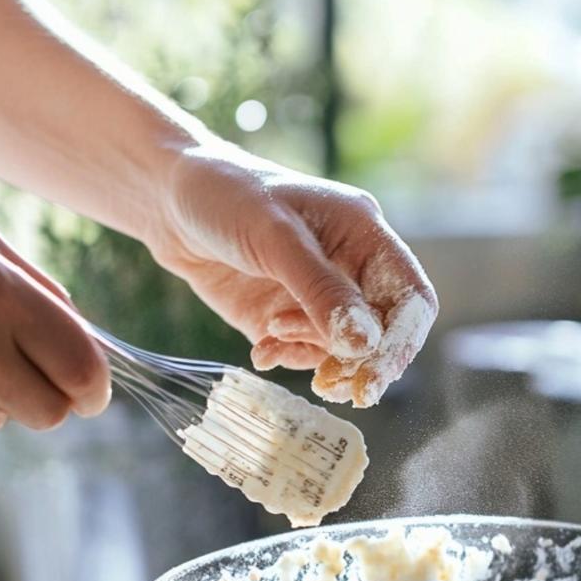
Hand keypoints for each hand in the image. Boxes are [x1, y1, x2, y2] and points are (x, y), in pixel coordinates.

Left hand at [149, 143, 438, 406]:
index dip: (403, 337)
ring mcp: (319, 297)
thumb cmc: (226, 196)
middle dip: (360, 361)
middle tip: (332, 384)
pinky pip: (305, 355)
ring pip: (344, 351)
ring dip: (315, 358)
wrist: (168, 200)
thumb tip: (364, 345)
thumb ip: (321, 291)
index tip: (375, 370)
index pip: (411, 295)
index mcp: (364, 234)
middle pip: (383, 333)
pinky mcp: (286, 319)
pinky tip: (261, 348)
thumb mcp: (276, 239)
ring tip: (274, 336)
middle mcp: (350, 269)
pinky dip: (287, 358)